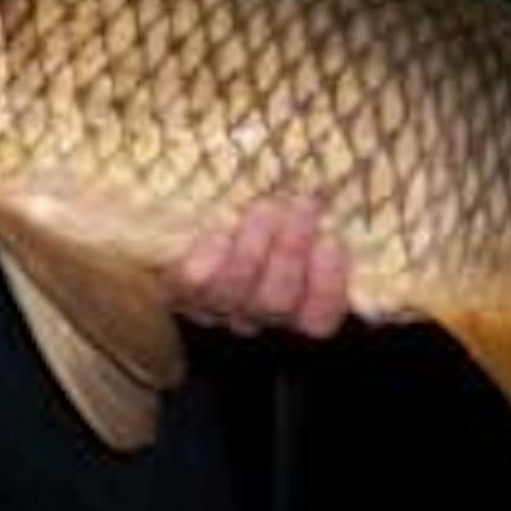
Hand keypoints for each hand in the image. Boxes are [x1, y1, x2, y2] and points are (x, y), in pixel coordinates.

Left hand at [169, 197, 347, 338]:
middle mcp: (254, 312)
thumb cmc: (259, 214)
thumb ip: (316, 214)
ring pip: (237, 292)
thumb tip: (333, 191)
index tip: (331, 241)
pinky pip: (193, 283)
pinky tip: (220, 228)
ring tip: (264, 208)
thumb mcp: (295, 215)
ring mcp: (214, 304)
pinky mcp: (177, 288)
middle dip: (293, 252)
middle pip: (277, 303)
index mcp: (291, 303)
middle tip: (302, 205)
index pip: (317, 319)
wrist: (179, 224)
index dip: (328, 288)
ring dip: (255, 247)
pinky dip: (210, 255)